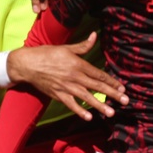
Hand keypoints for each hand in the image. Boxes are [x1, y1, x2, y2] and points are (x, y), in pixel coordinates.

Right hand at [7, 33, 128, 117]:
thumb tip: (94, 36)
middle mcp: (74, 76)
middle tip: (126, 101)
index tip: (122, 88)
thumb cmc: (46, 53)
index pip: (99, 74)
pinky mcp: (58, 95)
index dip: (112, 81)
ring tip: (111, 112)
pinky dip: (80, 111)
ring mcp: (66, 87)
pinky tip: (89, 117)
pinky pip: (71, 104)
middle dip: (112, 94)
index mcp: (78, 64)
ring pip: (87, 97)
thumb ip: (83, 46)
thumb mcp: (66, 48)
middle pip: (97, 86)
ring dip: (100, 105)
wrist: (27, 64)